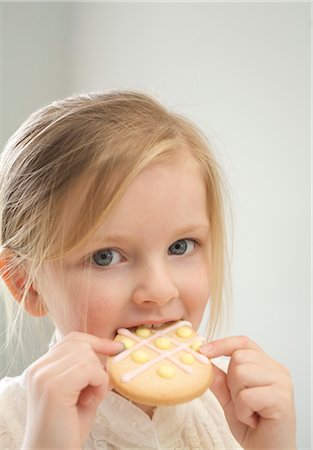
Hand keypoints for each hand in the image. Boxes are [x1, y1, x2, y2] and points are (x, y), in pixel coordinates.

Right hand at [22, 332, 123, 448]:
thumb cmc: (67, 430)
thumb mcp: (82, 393)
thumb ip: (91, 371)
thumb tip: (114, 351)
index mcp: (41, 368)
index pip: (71, 339)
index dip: (96, 341)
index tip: (117, 348)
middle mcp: (38, 368)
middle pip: (80, 344)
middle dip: (97, 364)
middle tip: (95, 391)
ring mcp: (44, 375)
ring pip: (86, 355)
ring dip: (98, 377)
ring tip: (90, 399)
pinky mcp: (53, 386)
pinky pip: (89, 369)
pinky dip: (99, 383)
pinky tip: (91, 401)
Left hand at [200, 336, 296, 449]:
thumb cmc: (254, 427)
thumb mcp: (230, 400)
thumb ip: (220, 380)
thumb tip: (205, 362)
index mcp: (266, 365)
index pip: (243, 342)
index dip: (222, 344)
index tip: (203, 350)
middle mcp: (277, 370)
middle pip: (239, 357)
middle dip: (231, 382)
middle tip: (241, 402)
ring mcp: (282, 382)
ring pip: (241, 373)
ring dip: (237, 398)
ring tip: (248, 411)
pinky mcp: (281, 398)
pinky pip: (247, 395)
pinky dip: (243, 411)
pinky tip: (253, 419)